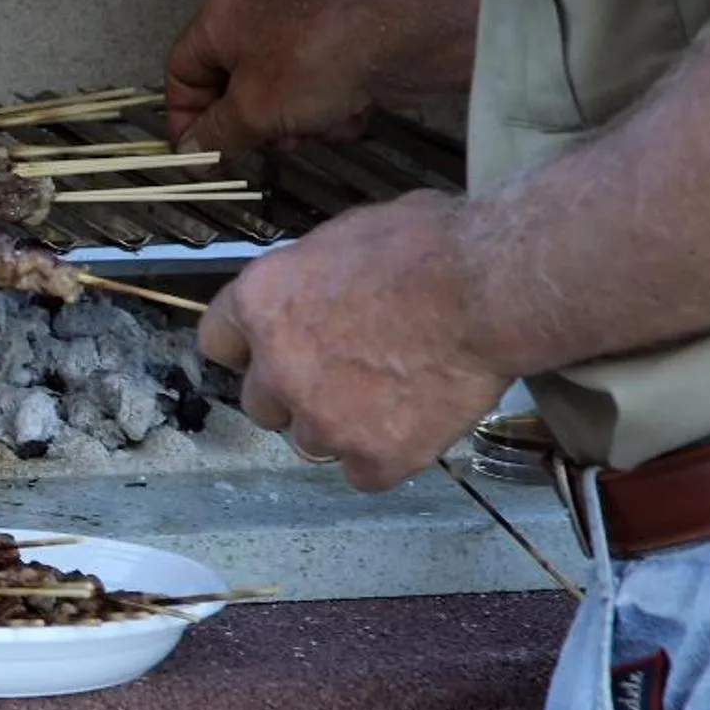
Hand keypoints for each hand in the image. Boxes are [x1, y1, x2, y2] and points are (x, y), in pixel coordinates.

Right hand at [164, 0, 382, 158]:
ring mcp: (296, 19)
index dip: (186, 119)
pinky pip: (308, 82)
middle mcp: (253, 8)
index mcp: (219, 14)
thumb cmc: (316, 64)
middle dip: (250, 123)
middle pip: (229, 84)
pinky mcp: (333, 36)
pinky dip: (321, 104)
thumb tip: (191, 152)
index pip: (180, 72)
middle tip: (267, 145)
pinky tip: (344, 112)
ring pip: (272, 90)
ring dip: (290, 120)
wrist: (401, 40)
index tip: (200, 155)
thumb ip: (215, 135)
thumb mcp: (254, 111)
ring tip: (314, 127)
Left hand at [197, 193, 508, 490]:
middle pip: (261, 404)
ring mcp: (322, 419)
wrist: (491, 288)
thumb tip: (321, 288)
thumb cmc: (431, 245)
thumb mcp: (349, 235)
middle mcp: (277, 367)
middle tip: (347, 375)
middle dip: (296, 393)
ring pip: (312, 441)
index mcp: (262, 301)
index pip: (218, 342)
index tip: (274, 351)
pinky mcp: (372, 457)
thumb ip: (315, 277)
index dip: (251, 348)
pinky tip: (416, 424)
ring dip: (342, 426)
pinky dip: (387, 456)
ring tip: (394, 394)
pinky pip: (363, 474)